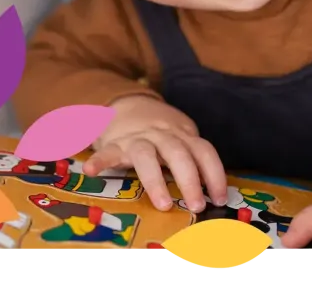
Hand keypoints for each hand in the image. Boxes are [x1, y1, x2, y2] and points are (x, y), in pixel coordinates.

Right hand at [82, 95, 227, 212]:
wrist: (128, 103)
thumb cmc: (161, 130)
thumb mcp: (181, 137)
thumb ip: (194, 159)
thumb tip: (216, 195)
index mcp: (181, 135)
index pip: (203, 151)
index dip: (215, 174)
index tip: (220, 199)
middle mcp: (162, 135)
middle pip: (178, 154)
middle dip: (189, 181)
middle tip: (196, 206)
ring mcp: (137, 138)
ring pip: (146, 155)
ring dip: (155, 181)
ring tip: (163, 204)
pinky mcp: (114, 144)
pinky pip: (107, 152)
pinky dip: (99, 161)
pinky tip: (91, 171)